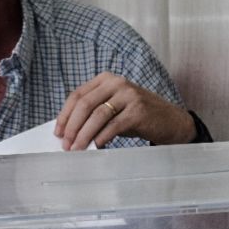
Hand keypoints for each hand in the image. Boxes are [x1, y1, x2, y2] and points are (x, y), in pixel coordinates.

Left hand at [56, 73, 195, 148]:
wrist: (171, 121)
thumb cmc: (137, 117)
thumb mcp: (114, 109)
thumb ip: (93, 114)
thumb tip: (68, 132)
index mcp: (106, 79)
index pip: (78, 95)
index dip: (65, 115)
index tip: (58, 132)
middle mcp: (117, 83)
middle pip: (85, 104)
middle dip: (72, 126)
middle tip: (65, 144)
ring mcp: (129, 95)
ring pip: (97, 115)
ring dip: (84, 134)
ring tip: (77, 149)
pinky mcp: (138, 110)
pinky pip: (114, 125)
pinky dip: (102, 137)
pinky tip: (96, 146)